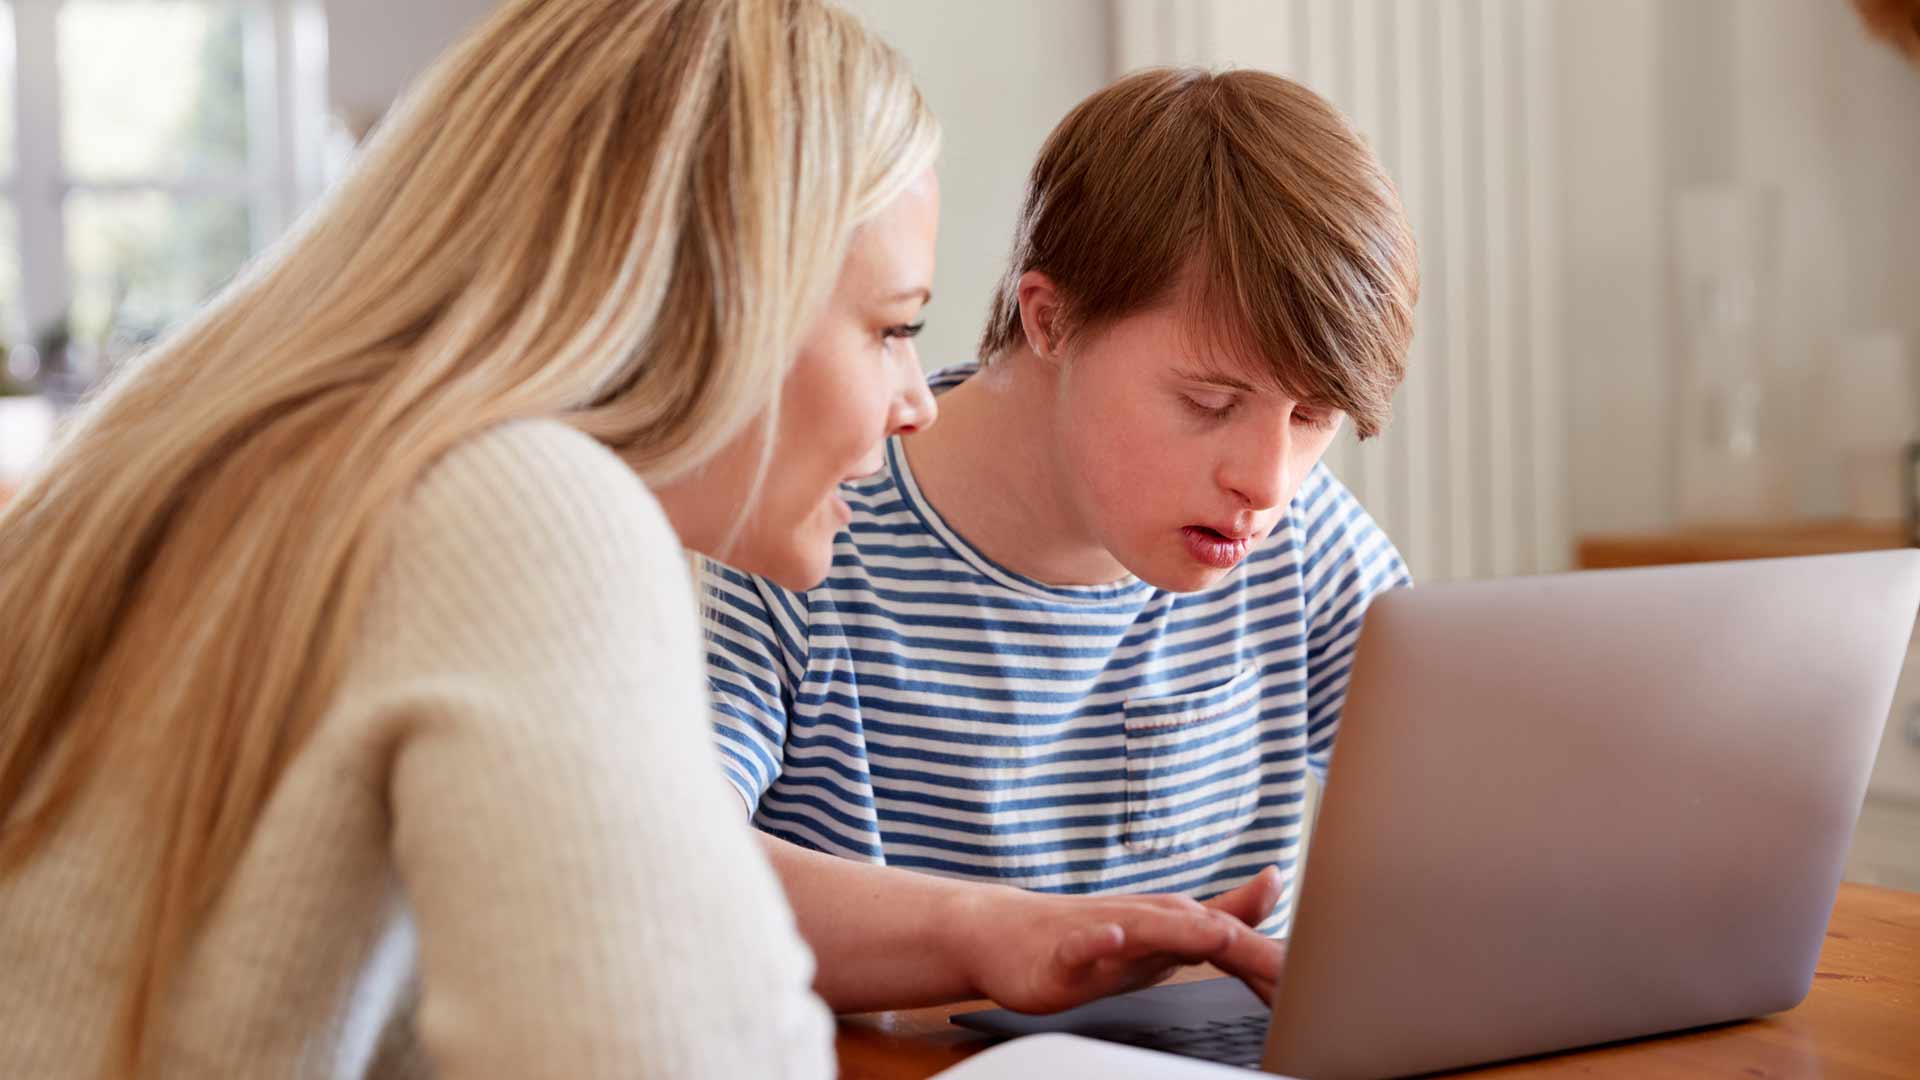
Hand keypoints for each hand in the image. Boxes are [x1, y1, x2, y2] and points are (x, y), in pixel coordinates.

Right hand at [947, 870, 1285, 1014]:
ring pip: (1146, 929)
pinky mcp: (1061, 953)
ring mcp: (1103, 933)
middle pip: (1202, 930)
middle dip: (1250, 950)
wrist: (1005, 932)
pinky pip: (1079, 947)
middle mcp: (1146, 919)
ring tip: (1219, 938)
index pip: (1236, 939)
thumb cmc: (1090, 932)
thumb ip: (1223, 908)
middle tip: (1292, 972)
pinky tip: (1111, 939)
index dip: (1276, 962)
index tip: (1319, 986)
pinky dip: (1096, 942)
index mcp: (1175, 920)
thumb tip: (1275, 880)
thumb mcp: (1166, 928)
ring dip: (1183, 931)